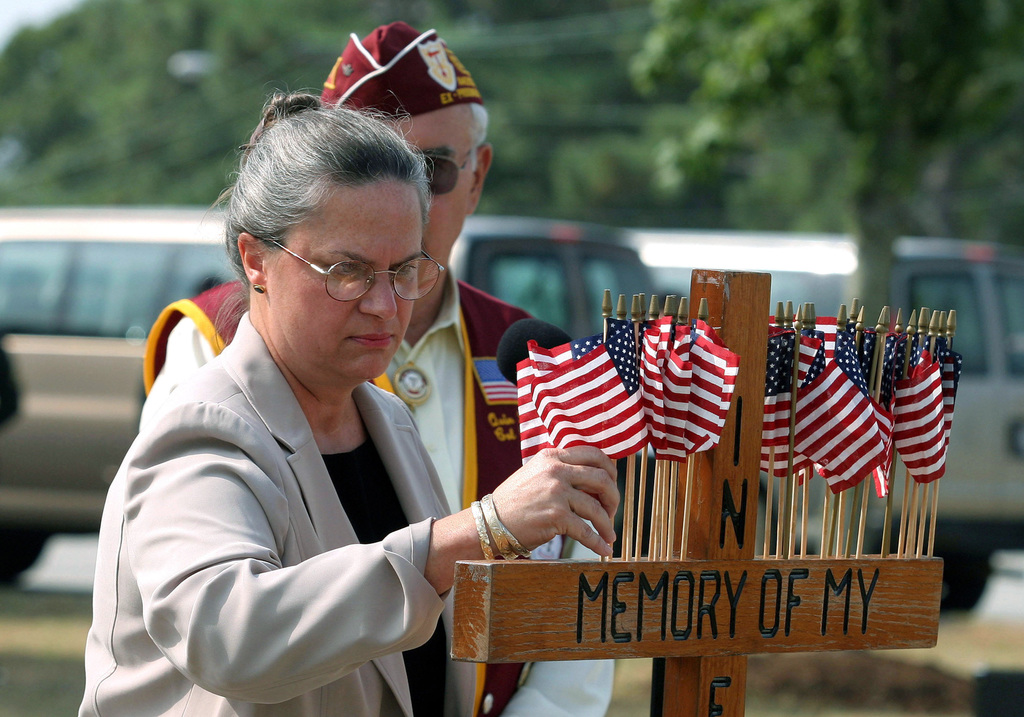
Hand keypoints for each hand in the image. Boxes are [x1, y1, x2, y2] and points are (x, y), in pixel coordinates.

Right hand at [490, 446, 618, 557]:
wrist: (491, 522)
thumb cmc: (515, 500)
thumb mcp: (537, 474)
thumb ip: (563, 471)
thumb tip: (598, 483)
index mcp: (552, 457)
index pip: (594, 454)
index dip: (610, 470)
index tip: (612, 484)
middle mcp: (556, 471)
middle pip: (602, 479)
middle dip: (613, 497)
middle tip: (612, 510)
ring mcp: (556, 493)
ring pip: (597, 507)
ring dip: (607, 523)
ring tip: (608, 532)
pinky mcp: (556, 516)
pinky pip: (586, 530)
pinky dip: (598, 542)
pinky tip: (602, 548)